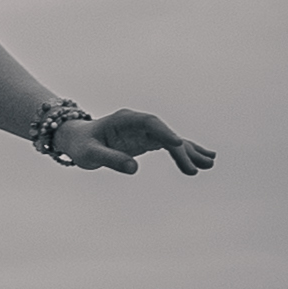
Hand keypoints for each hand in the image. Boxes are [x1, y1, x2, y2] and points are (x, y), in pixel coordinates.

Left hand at [56, 106, 216, 175]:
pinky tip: (203, 159)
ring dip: (190, 151)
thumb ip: (109, 158)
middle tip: (196, 169)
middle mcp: (138, 123)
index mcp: (125, 120)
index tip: (178, 144)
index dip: (165, 133)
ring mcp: (144, 131)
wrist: (77, 139)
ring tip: (210, 162)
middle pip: (164, 133)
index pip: (150, 123)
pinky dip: (185, 153)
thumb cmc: (80, 145)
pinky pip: (169, 146)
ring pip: (171, 139)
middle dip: (181, 149)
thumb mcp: (89, 154)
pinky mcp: (147, 141)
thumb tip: (133, 168)